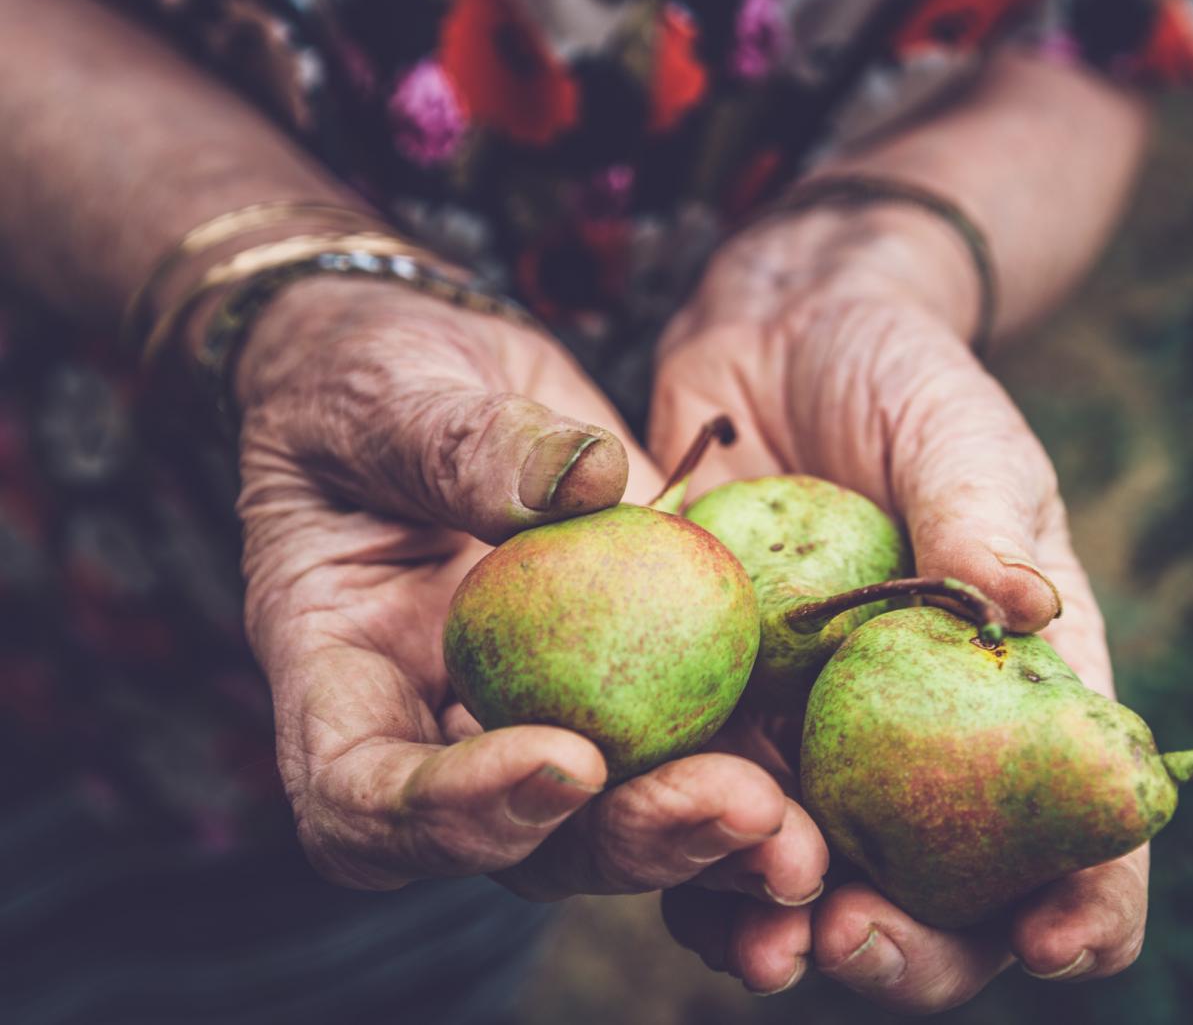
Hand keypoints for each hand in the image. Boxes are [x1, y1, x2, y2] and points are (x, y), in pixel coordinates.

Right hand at [227, 277, 825, 908]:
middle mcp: (439, 730)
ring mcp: (539, 718)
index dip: (455, 813)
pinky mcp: (632, 686)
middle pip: (517, 847)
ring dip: (709, 837)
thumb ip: (461, 443)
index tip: (567, 757)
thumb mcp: (386, 390)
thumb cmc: (366, 375)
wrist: (432, 372)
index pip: (361, 797)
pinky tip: (821, 775)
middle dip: (627, 841)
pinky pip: (689, 751)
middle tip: (731, 803)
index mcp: (343, 676)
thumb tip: (587, 483)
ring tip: (795, 826)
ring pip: (616, 826)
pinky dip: (755, 777)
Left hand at [650, 206, 1147, 1009]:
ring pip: (815, 882)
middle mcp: (923, 747)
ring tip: (760, 942)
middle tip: (854, 939)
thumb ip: (980, 517)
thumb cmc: (902, 376)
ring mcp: (816, 741)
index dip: (1091, 905)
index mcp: (1022, 698)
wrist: (778, 332)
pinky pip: (697, 808)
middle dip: (911, 951)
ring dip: (783, 930)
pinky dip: (679, 853)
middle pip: (946, 901)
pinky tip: (656, 852)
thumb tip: (1030, 607)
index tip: (1055, 941)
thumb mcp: (957, 434)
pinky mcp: (714, 713)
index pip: (1086, 829)